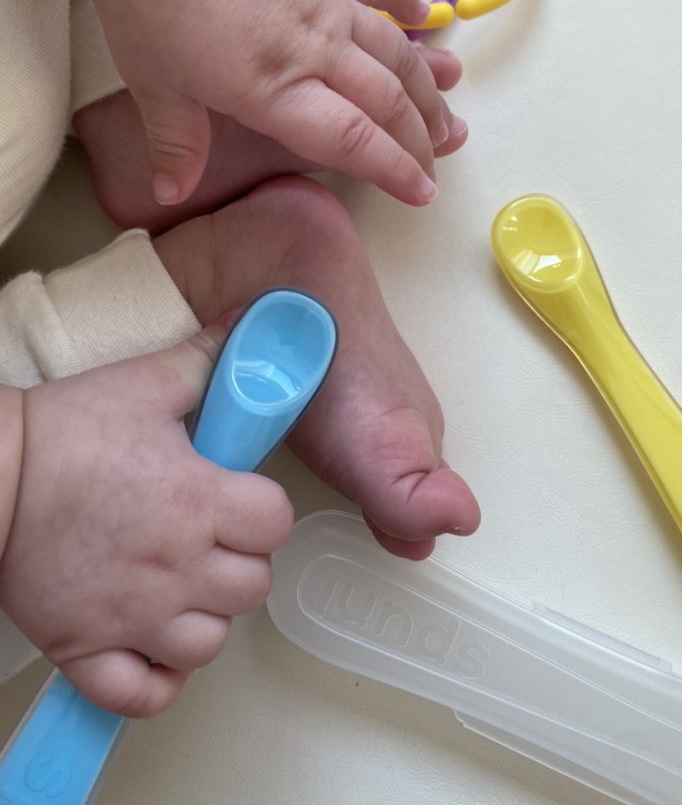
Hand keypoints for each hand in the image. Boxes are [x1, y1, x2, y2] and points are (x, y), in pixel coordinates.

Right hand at [0, 320, 292, 716]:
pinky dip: (158, 680)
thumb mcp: (144, 383)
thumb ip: (207, 361)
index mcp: (198, 501)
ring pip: (209, 644)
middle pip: (254, 587)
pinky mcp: (86, 648)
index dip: (266, 510)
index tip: (242, 498)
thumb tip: (251, 325)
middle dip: (242, 562)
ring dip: (205, 618)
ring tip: (182, 587)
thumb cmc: (65, 430)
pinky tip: (153, 646)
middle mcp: (175, 566)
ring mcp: (132, 616)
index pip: (277, 524)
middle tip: (211, 539)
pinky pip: (142, 695)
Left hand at [76, 0, 463, 206]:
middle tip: (439, 161)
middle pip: (386, 102)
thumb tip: (172, 194)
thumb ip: (177, 142)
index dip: (394, 171)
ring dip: (426, 86)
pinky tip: (425, 19)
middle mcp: (316, 52)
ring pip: (394, 51)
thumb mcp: (153, 80)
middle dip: (419, 138)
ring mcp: (327, 3)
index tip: (423, 192)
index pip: (352, 141)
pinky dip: (405, 3)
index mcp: (275, 90)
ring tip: (449, 113)